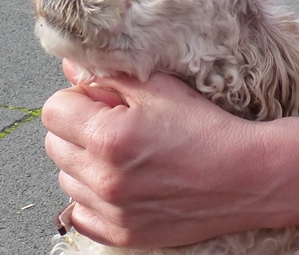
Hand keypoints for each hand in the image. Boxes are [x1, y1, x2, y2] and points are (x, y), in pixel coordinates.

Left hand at [42, 60, 269, 247]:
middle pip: (54, 144)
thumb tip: (71, 63)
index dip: (74, 100)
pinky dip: (92, 197)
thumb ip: (108, 75)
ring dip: (83, 164)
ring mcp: (112, 211)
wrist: (245, 177)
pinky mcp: (122, 234)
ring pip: (65, 179)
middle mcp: (104, 178)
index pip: (53, 111)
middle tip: (109, 125)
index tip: (96, 101)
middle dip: (75, 129)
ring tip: (120, 155)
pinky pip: (80, 213)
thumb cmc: (205, 128)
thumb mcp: (158, 88)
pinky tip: (120, 183)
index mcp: (108, 136)